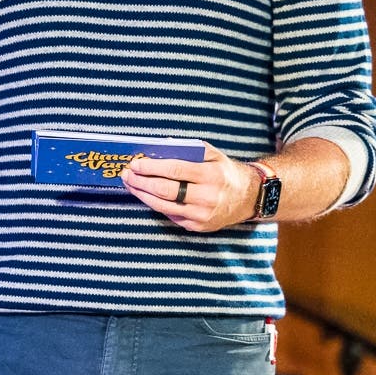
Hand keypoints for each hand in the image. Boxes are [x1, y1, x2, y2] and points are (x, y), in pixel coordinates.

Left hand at [121, 145, 259, 232]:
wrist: (248, 198)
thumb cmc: (225, 172)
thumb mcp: (213, 154)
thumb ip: (188, 149)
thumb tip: (159, 147)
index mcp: (211, 175)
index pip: (175, 170)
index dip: (151, 167)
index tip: (135, 163)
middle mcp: (207, 197)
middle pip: (165, 190)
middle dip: (141, 182)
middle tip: (126, 174)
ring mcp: (202, 215)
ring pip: (164, 206)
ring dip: (142, 195)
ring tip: (130, 185)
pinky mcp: (198, 227)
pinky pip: (171, 216)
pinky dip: (156, 205)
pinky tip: (146, 196)